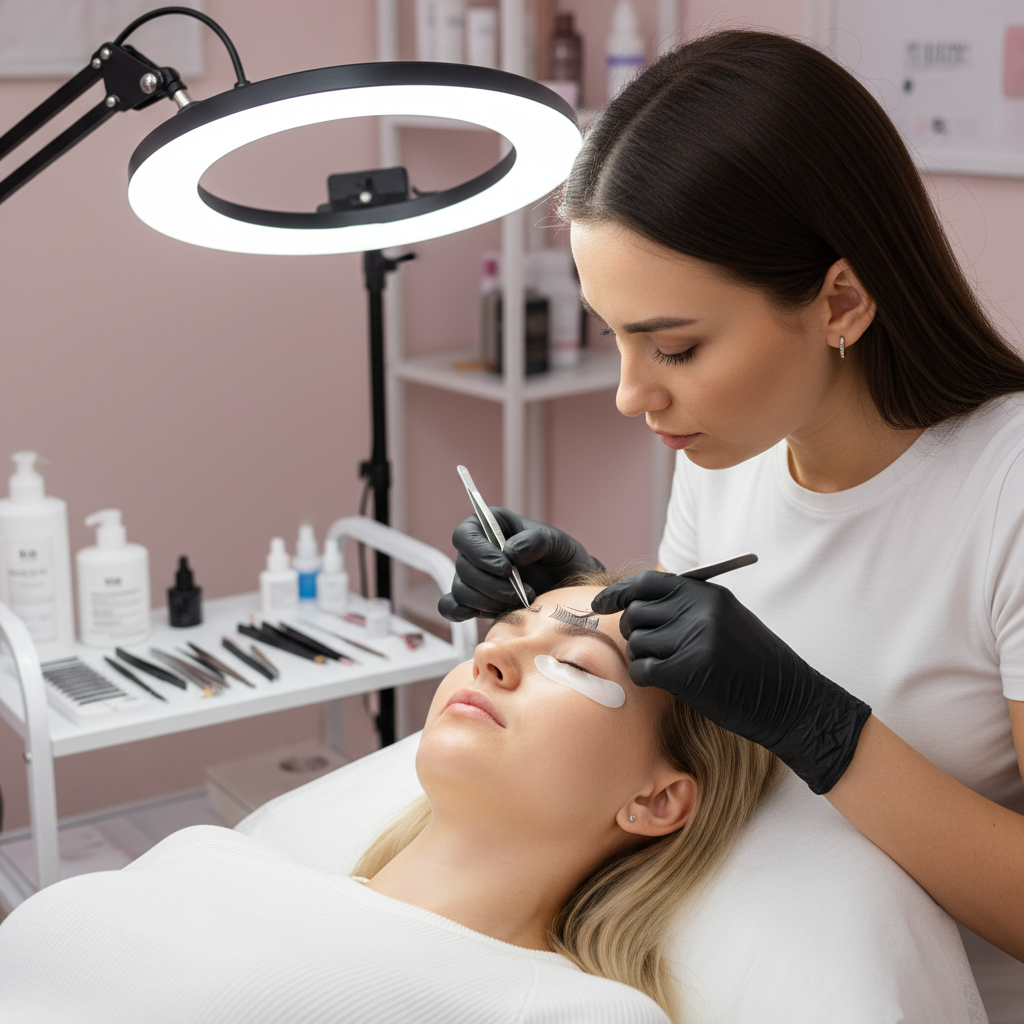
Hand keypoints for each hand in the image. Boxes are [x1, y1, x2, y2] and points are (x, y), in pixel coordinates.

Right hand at [438, 510, 603, 620]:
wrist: (568, 590)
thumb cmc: (561, 560)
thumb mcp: (557, 543)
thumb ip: (536, 541)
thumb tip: (510, 552)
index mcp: (490, 527)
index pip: (465, 535)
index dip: (479, 552)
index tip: (505, 568)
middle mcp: (477, 551)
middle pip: (462, 567)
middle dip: (491, 584)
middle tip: (522, 592)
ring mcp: (474, 578)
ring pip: (461, 590)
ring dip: (488, 601)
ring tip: (519, 602)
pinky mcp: (474, 602)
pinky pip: (452, 607)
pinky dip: (461, 612)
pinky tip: (487, 614)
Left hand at [592, 571, 871, 794]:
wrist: (790, 701)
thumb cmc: (755, 664)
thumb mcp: (727, 620)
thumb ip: (688, 608)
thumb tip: (634, 604)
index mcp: (708, 594)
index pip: (649, 582)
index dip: (620, 593)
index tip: (601, 604)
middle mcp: (700, 611)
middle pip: (636, 613)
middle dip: (635, 632)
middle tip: (651, 649)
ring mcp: (693, 640)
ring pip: (638, 643)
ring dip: (643, 657)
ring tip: (668, 668)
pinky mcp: (687, 672)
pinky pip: (642, 669)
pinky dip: (644, 677)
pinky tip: (663, 682)